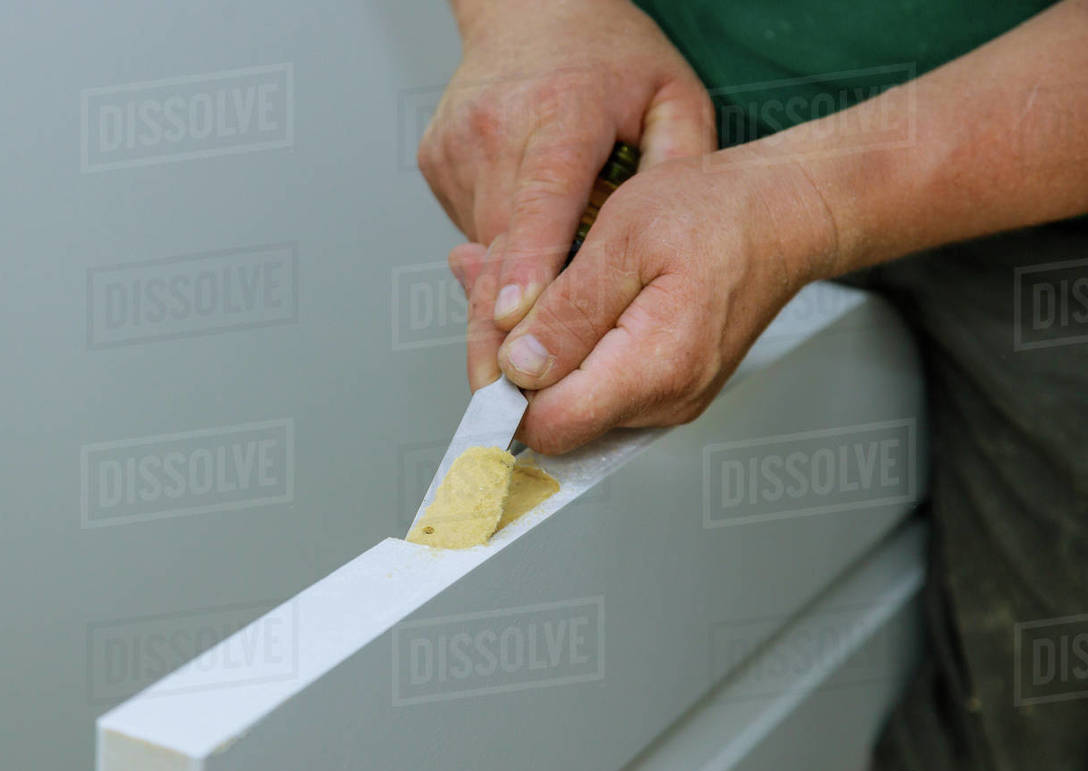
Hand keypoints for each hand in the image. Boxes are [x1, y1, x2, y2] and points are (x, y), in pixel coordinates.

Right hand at [422, 0, 715, 361]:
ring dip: (505, 290)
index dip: (527, 269)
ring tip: (534, 304)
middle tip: (504, 389)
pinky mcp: (436, 161)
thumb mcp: (672, 99)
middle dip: (500, 324)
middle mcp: (500, 127)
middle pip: (498, 246)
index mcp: (564, 111)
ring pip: (480, 250)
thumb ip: (679, 171)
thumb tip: (660, 252)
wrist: (533, 8)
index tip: (515, 324)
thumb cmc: (608, 56)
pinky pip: (468, 231)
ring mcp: (459, 144)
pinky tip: (523, 235)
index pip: (542, 200)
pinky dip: (495, 252)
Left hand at [489, 156, 838, 453]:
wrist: (783, 214)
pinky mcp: (662, 390)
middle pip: (549, 418)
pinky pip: (591, 385)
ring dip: (532, 346)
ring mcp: (665, 403)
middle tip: (493, 281)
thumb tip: (516, 369)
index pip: (549, 425)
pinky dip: (561, 344)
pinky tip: (554, 294)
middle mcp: (664, 403)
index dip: (503, 386)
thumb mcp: (625, 238)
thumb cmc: (715, 212)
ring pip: (565, 402)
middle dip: (508, 358)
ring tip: (529, 277)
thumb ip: (567, 311)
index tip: (488, 329)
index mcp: (656, 368)